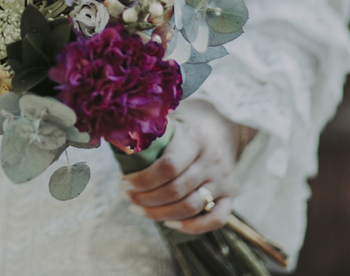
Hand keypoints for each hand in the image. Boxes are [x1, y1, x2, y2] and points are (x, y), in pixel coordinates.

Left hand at [122, 99, 243, 233]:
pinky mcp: (232, 194)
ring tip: (139, 209)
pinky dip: (191, 227)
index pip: (168, 167)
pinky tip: (169, 223)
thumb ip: (149, 133)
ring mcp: (223, 179)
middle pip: (176, 190)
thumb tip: (118, 145)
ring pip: (190, 207)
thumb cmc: (186, 126)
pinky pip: (216, 220)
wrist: (221, 124)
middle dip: (145, 199)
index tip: (123, 183)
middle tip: (127, 198)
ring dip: (160, 214)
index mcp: (195, 139)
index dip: (142, 180)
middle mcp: (212, 160)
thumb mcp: (170, 122)